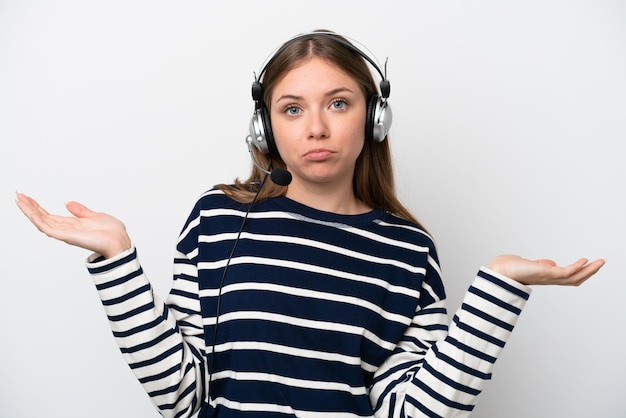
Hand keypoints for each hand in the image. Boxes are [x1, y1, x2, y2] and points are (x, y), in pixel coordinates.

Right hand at [16, 192, 131, 258]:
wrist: (120, 242)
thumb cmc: (111, 233)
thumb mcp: (94, 216)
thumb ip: (80, 210)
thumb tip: (67, 203)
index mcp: (71, 224)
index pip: (49, 215)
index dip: (37, 206)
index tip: (27, 197)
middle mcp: (66, 229)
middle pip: (42, 217)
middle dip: (29, 207)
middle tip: (18, 196)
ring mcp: (66, 233)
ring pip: (42, 222)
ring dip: (30, 211)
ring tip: (19, 201)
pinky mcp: (68, 237)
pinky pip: (50, 229)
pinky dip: (39, 221)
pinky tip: (31, 213)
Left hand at [487, 255, 604, 285]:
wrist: (497, 272)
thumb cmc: (507, 268)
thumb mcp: (528, 264)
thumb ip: (540, 265)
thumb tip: (550, 263)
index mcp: (544, 277)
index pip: (566, 277)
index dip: (579, 272)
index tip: (587, 263)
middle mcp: (548, 279)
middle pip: (574, 279)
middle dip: (589, 272)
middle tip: (601, 263)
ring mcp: (547, 277)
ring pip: (574, 277)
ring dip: (589, 270)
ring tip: (601, 262)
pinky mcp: (545, 274)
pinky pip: (566, 272)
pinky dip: (577, 267)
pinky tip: (585, 261)